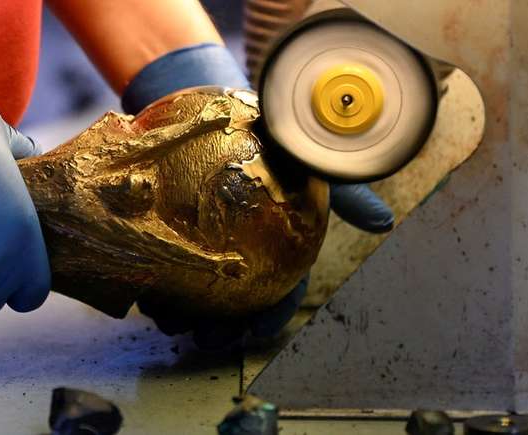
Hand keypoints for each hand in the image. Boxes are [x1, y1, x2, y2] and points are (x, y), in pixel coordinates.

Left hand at [121, 43, 394, 346]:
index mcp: (273, 241)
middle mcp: (236, 245)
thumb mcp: (308, 153)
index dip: (270, 317)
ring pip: (194, 289)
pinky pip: (155, 260)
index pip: (279, 290)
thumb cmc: (262, 126)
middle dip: (223, 329)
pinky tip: (145, 295)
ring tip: (171, 324)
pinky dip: (153, 281)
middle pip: (233, 300)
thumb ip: (344, 189)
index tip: (256, 334)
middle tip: (208, 342)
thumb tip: (382, 224)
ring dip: (184, 313)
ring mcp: (196, 237)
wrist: (202, 90)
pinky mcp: (160, 224)